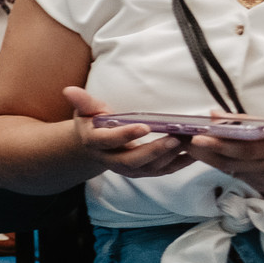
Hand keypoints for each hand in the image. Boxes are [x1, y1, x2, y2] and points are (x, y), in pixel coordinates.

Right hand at [64, 86, 191, 179]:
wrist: (93, 147)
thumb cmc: (92, 123)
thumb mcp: (86, 110)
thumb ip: (82, 101)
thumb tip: (69, 90)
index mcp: (96, 143)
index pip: (109, 141)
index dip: (126, 135)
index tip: (145, 126)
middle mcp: (111, 160)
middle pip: (132, 161)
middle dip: (154, 151)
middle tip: (174, 139)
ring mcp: (128, 169)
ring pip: (150, 169)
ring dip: (171, 157)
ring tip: (188, 142)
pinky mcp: (143, 172)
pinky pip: (163, 171)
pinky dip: (180, 164)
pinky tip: (194, 153)